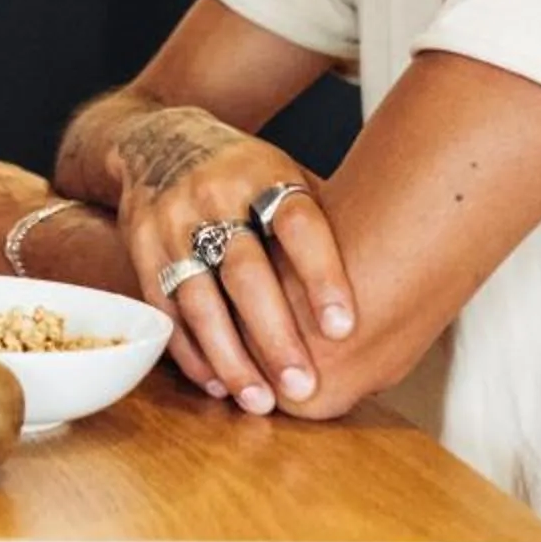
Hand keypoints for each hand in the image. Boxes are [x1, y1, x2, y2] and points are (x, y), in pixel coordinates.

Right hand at [114, 117, 354, 413]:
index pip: (296, 223)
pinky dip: (190, 351)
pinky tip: (218, 383)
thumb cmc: (245, 173)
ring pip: (198, 297)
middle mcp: (212, 194)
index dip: (322, 274)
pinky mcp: (140, 249)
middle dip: (273, 333)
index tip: (344, 328)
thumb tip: (400, 274)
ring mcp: (170, 222)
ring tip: (259, 400)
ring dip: (230, 355)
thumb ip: (324, 220)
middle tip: (303, 385)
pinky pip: (164, 309)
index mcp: (261, 172)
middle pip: (244, 270)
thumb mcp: (286, 174)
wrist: (158, 141)